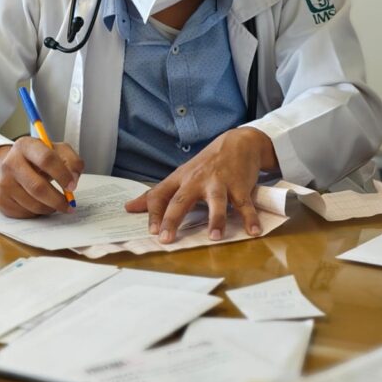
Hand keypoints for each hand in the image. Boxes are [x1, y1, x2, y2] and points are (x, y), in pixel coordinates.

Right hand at [0, 138, 83, 217]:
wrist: (10, 168)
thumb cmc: (37, 160)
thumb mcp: (56, 151)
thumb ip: (71, 160)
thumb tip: (74, 178)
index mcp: (25, 145)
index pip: (46, 159)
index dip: (63, 174)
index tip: (72, 186)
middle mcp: (10, 162)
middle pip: (38, 187)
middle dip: (58, 199)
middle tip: (69, 204)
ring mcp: (3, 182)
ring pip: (33, 204)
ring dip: (50, 207)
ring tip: (55, 203)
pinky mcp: (1, 200)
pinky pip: (26, 213)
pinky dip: (38, 212)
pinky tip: (39, 203)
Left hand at [124, 127, 277, 242]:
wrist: (238, 142)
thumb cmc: (206, 164)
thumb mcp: (179, 175)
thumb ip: (156, 194)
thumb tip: (129, 208)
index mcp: (180, 179)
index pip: (160, 195)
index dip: (153, 213)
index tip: (151, 231)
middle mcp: (197, 180)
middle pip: (182, 200)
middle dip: (173, 219)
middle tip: (166, 238)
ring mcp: (219, 182)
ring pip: (216, 202)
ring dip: (215, 220)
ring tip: (213, 237)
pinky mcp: (240, 185)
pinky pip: (245, 204)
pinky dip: (250, 218)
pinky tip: (252, 231)